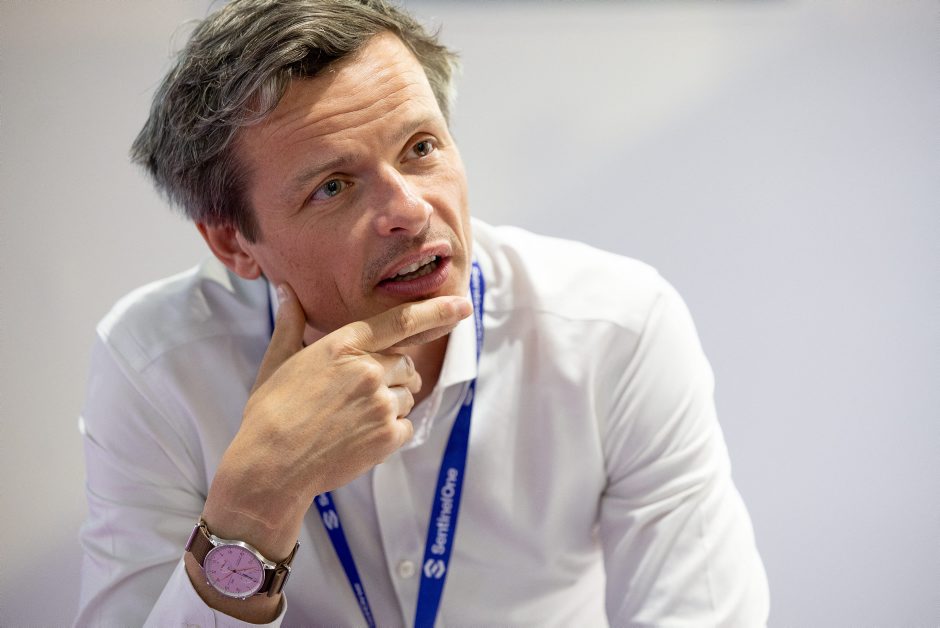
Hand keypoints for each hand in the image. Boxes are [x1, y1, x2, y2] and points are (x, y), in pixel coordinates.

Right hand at [201, 285, 472, 558]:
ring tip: (353, 417)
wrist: (270, 466)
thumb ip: (291, 321)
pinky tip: (359, 436)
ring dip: (391, 402)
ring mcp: (380, 404)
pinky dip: (390, 431)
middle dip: (392, 375)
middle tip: (359, 393)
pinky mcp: (387, 436)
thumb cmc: (270, 411)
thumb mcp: (278, 359)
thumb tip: (285, 289)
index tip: (462, 305)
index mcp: (343, 346)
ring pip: (408, 394)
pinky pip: (406, 424)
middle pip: (405, 363)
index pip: (401, 322)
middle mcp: (368, 370)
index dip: (437, 311)